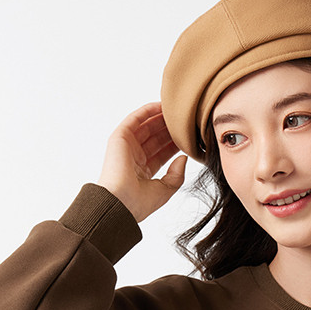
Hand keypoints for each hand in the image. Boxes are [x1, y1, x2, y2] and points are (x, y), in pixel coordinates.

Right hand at [96, 101, 187, 223]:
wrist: (120, 204)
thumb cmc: (139, 202)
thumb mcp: (165, 190)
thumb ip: (176, 175)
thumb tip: (184, 158)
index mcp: (143, 171)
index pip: (162, 152)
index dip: (175, 143)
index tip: (190, 136)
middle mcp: (134, 157)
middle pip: (155, 137)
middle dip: (170, 129)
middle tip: (186, 120)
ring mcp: (126, 147)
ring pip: (146, 126)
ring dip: (160, 117)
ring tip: (176, 110)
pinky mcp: (119, 138)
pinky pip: (135, 119)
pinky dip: (147, 111)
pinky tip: (161, 105)